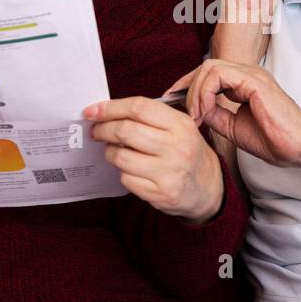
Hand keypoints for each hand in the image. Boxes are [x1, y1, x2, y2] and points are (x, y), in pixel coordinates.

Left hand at [83, 97, 223, 222]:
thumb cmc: (186, 151)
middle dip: (103, 129)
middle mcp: (177, 147)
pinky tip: (131, 170)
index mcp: (180, 125)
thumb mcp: (179, 127)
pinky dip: (123, 173)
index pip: (139, 108)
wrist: (208, 187)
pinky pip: (127, 179)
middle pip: (126, 131)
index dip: (110, 108)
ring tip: (114, 151)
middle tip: (96, 131)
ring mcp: (169, 172)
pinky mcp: (161, 194)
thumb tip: (106, 112)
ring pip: (121, 157)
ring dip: (110, 153)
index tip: (92, 111)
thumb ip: (149, 117)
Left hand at [172, 59, 300, 167]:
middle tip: (185, 115)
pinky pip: (218, 75)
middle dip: (187, 88)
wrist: (299, 146)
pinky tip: (204, 111)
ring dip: (195, 92)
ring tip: (195, 116)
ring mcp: (251, 74)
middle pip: (205, 67)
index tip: (172, 102)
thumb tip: (195, 110)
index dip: (187, 85)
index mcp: (244, 83)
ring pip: (209, 67)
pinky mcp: (254, 81)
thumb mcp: (234, 127)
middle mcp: (247, 74)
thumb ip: (215, 115)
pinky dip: (205, 92)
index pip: (209, 73)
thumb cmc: (275, 140)